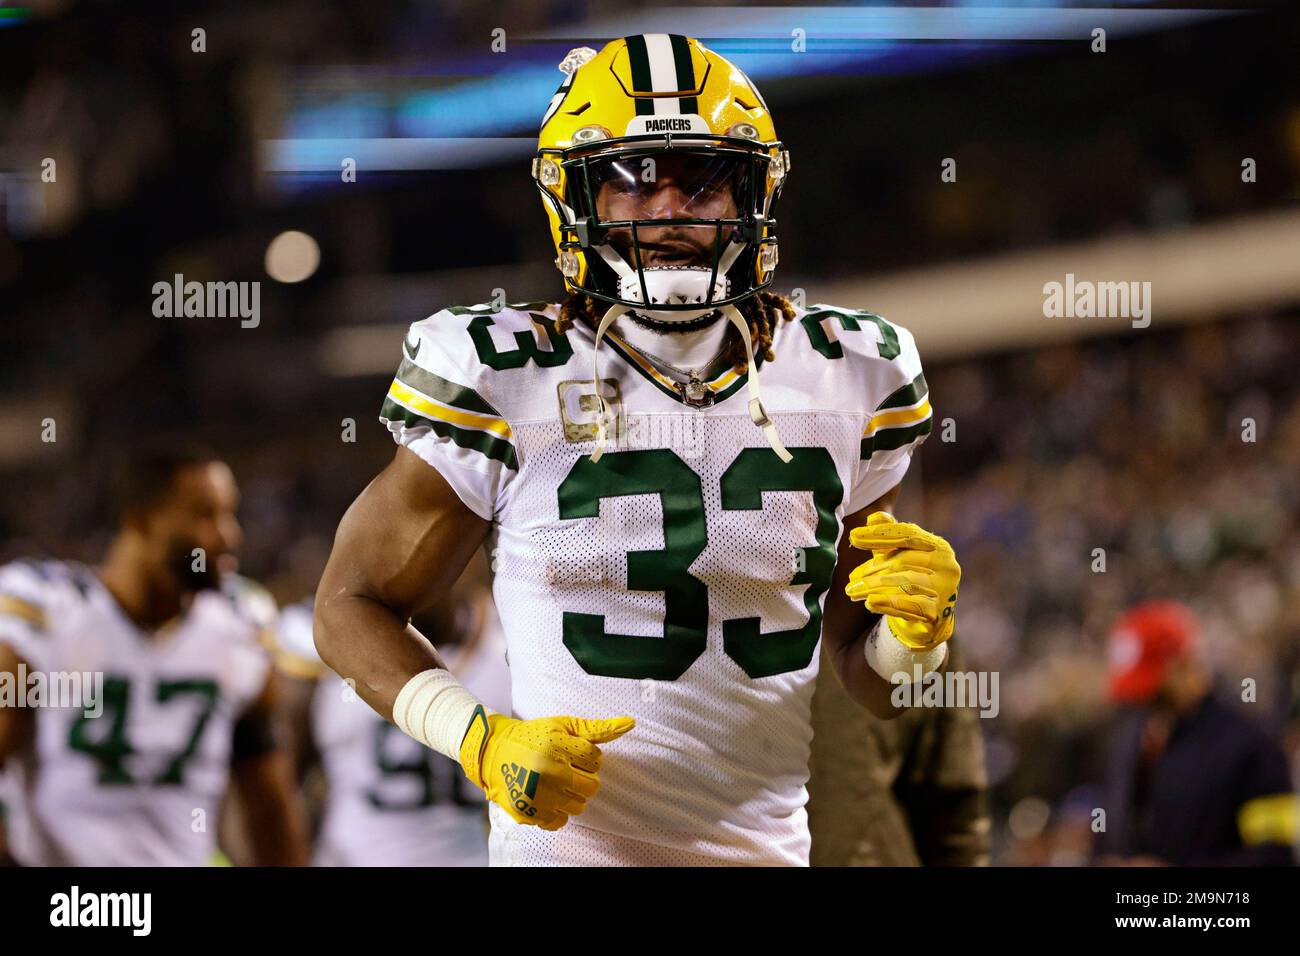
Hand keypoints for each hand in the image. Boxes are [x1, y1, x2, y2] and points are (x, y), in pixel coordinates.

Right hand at [458, 709, 634, 829]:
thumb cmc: (534, 736)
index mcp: (559, 746)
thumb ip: (598, 728)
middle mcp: (550, 771)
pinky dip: (556, 811)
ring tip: (555, 782)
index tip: (570, 752)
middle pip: (592, 787)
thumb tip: (631, 723)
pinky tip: (545, 796)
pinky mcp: (530, 812)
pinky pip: (560, 821)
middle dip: (582, 778)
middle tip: (565, 769)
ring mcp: (539, 794)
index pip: (596, 760)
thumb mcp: (564, 725)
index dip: (586, 757)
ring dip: (571, 795)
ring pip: (579, 806)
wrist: (492, 751)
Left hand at [845, 512, 958, 650]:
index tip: (853, 537)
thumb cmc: (912, 579)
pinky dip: (887, 603)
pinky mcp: (938, 611)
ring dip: (874, 587)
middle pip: (902, 560)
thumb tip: (874, 516)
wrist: (929, 619)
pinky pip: (909, 606)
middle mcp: (946, 565)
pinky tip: (870, 603)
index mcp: (938, 546)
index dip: (879, 535)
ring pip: (904, 583)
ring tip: (852, 591)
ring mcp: (944, 589)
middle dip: (872, 569)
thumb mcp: (898, 556)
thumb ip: (888, 537)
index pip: (906, 534)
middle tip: (851, 578)